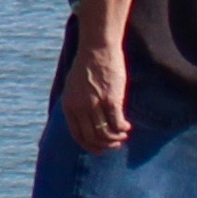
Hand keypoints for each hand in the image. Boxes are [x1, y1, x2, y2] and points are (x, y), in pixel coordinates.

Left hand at [61, 31, 132, 154]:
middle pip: (92, 138)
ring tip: (123, 135)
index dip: (89, 146)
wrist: (97, 47)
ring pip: (105, 134)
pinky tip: (127, 127)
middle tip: (116, 144)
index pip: (77, 135)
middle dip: (105, 145)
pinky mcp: (111, 100)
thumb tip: (86, 121)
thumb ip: (77, 103)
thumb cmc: (88, 65)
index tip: (100, 150)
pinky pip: (117, 123)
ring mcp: (95, 104)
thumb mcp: (74, 86)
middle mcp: (80, 107)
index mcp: (69, 105)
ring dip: (116, 139)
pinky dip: (123, 129)